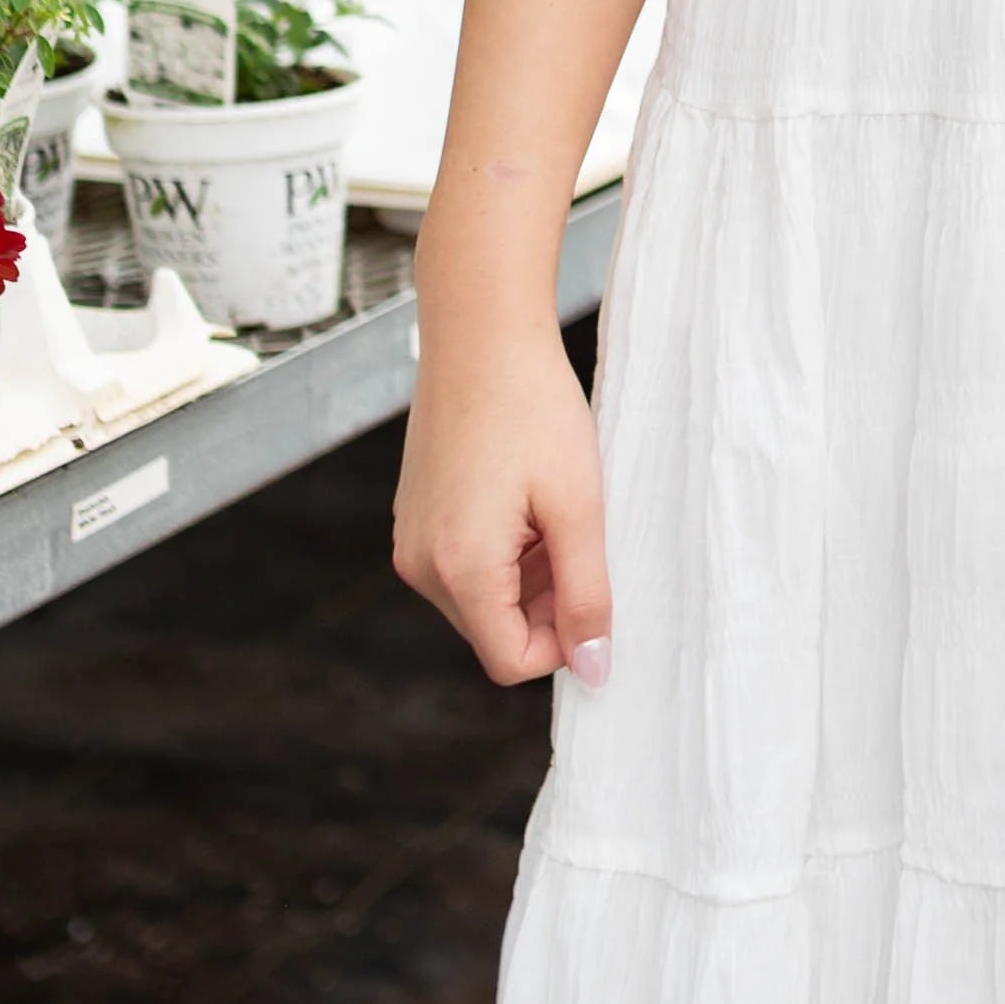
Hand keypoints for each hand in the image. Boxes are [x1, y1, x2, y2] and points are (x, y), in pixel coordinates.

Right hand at [393, 319, 610, 690]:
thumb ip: (587, 595)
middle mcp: (419, 565)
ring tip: (548, 506)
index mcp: (457, 568)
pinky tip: (523, 495)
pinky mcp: (414, 518)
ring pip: (483, 601)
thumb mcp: (579, 507)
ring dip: (527, 575)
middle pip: (495, 634)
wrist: (480, 334)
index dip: (564, 640)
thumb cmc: (534, 408)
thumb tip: (594, 669)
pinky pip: (466, 565)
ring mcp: (411, 541)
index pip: (511, 662)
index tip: (594, 585)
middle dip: (545, 603)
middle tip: (573, 531)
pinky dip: (505, 550)